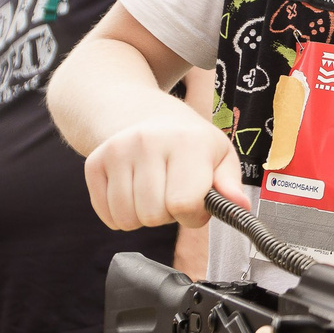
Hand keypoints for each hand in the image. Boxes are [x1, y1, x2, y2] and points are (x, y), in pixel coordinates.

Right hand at [83, 109, 246, 231]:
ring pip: (127, 219)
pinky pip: (107, 216)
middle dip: (166, 215)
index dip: (192, 215)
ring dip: (143, 216)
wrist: (141, 113)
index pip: (184, 205)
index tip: (195, 201)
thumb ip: (230, 185)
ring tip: (153, 190)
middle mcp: (148, 142)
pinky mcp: (94, 163)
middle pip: (152, 216)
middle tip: (171, 192)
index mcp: (187, 142)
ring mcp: (117, 151)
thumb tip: (239, 206)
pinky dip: (121, 214)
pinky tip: (132, 191)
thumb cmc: (187, 142)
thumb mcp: (219, 156)